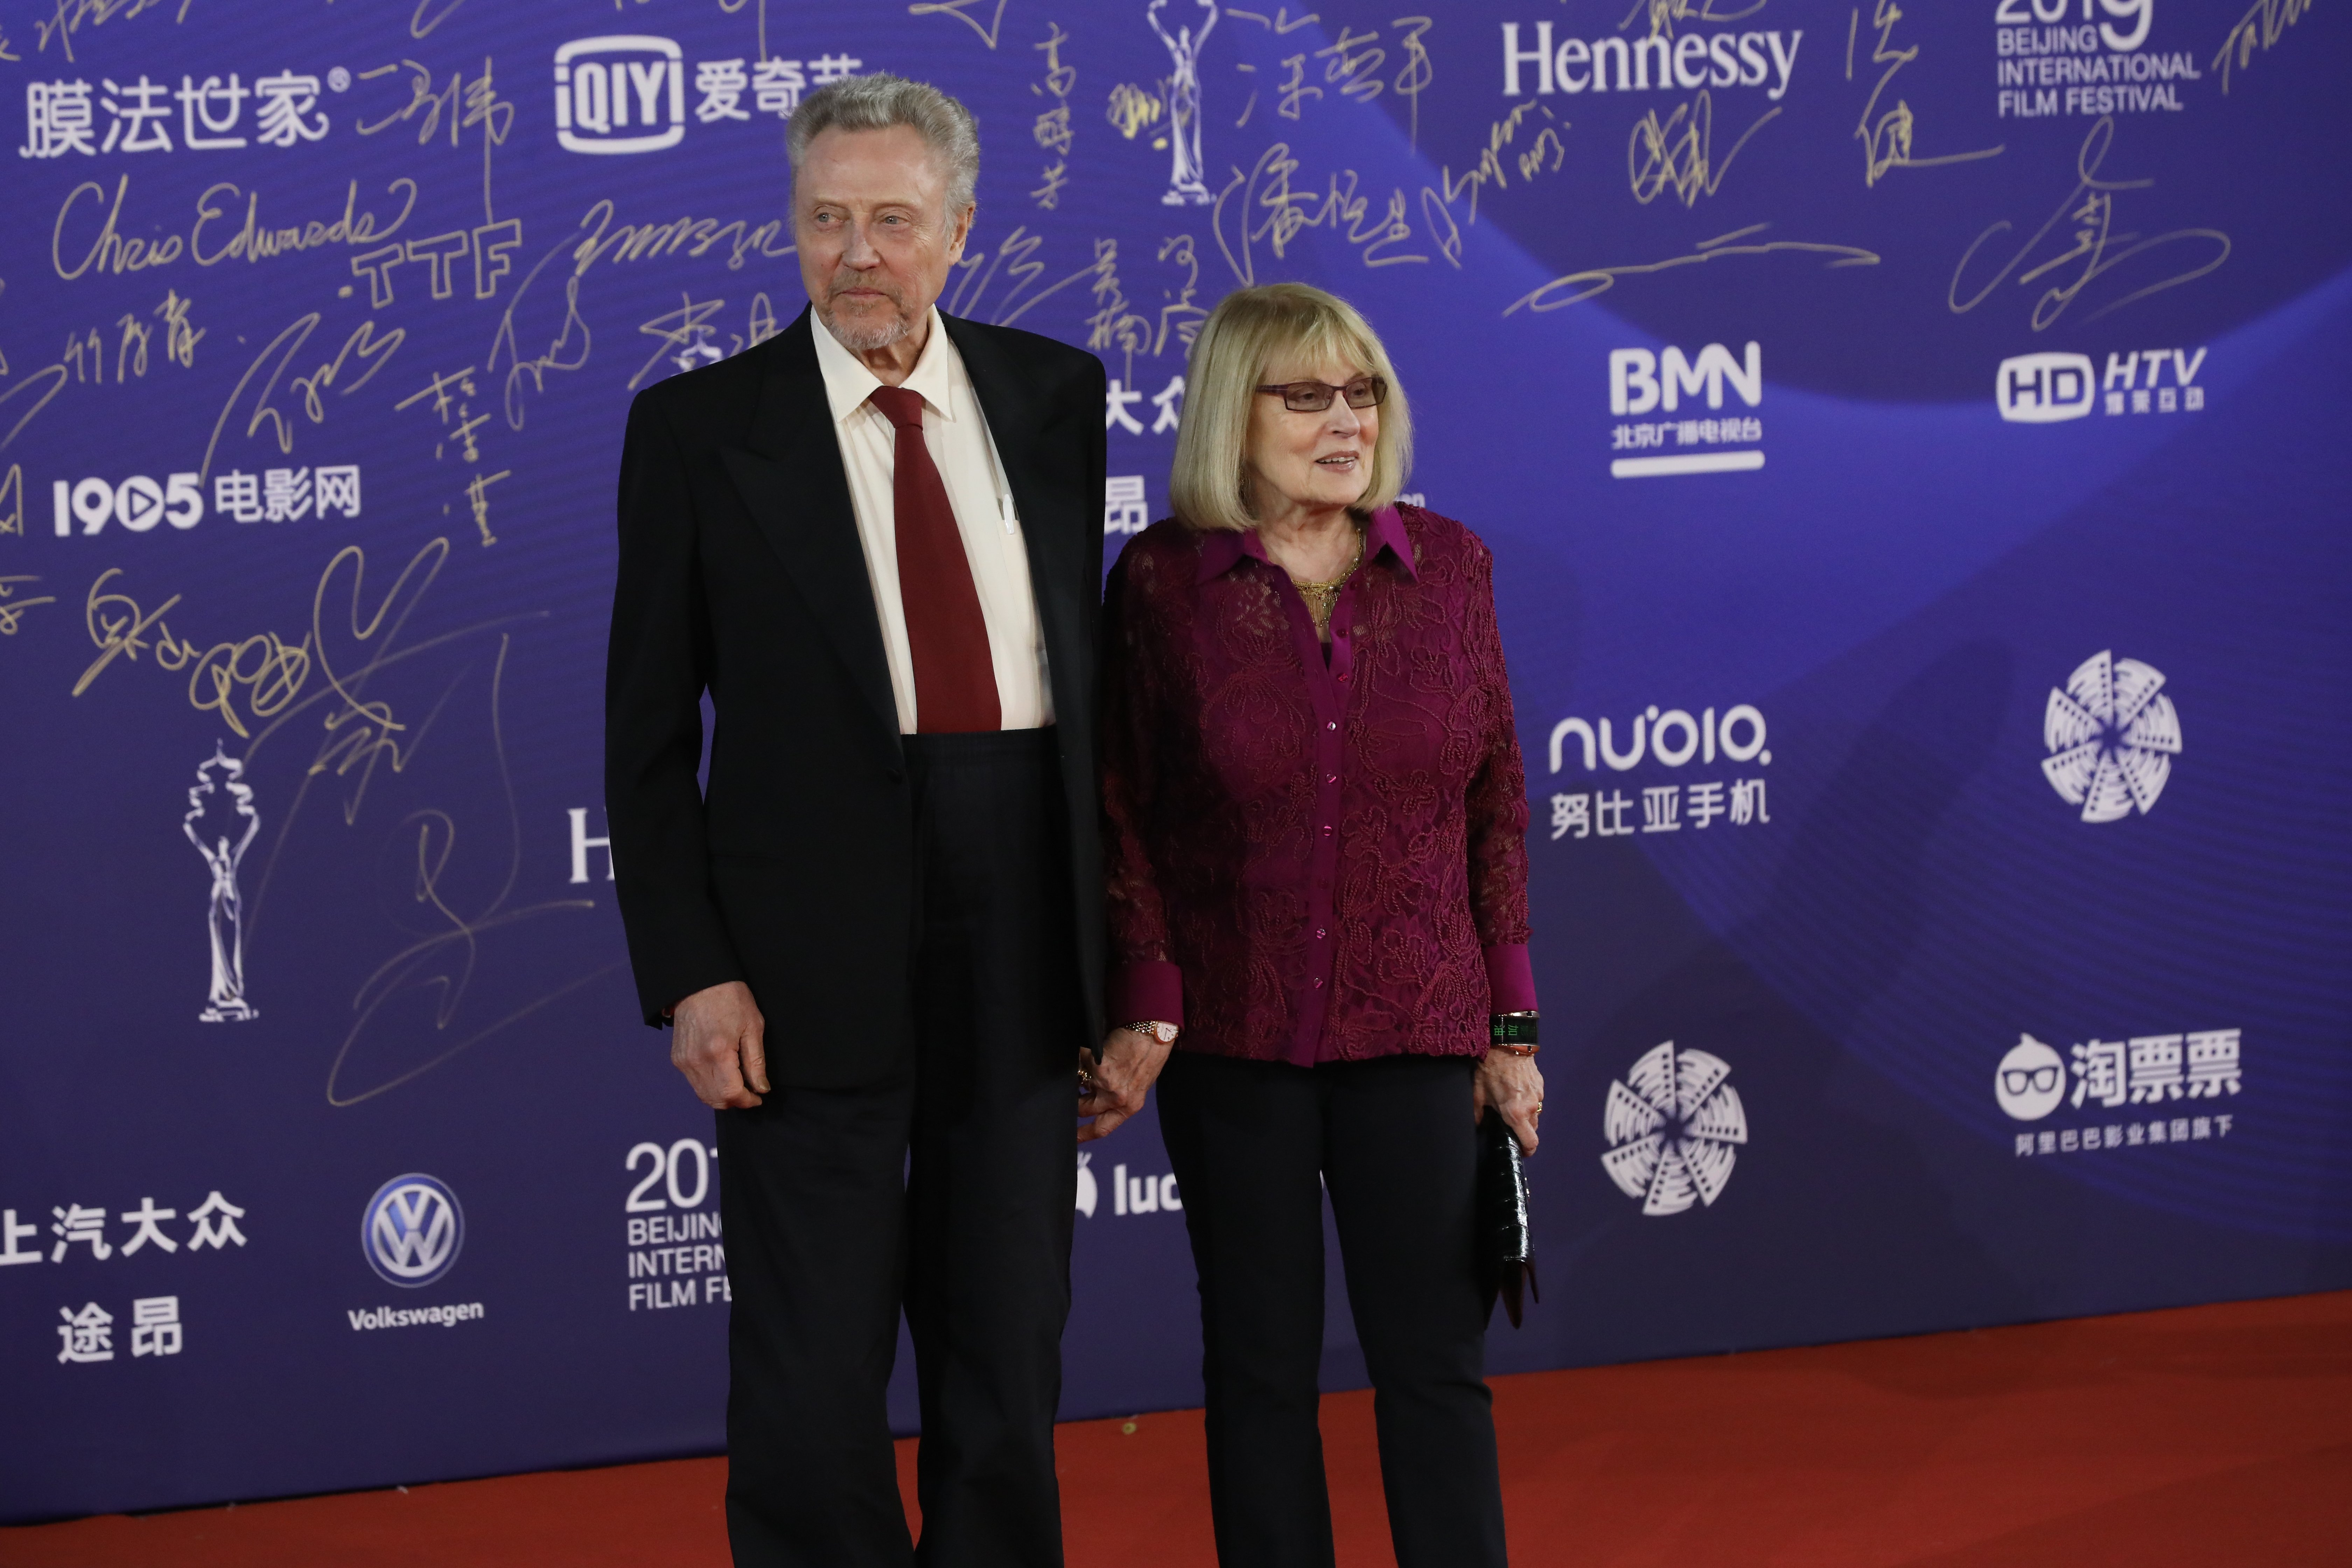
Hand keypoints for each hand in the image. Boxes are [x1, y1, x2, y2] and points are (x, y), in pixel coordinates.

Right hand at [671, 981, 768, 1108]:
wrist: (699, 983)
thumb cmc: (731, 999)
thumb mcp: (753, 1026)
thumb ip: (756, 1062)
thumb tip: (761, 1089)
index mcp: (718, 1052)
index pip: (731, 1094)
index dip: (747, 1101)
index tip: (758, 1097)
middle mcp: (697, 1061)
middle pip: (716, 1100)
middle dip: (735, 1101)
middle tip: (750, 1091)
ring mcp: (684, 1061)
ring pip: (703, 1095)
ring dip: (722, 1096)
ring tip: (738, 1083)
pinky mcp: (678, 1059)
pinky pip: (694, 1083)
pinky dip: (710, 1086)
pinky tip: (722, 1074)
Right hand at [1077, 1025, 1173, 1142]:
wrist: (1154, 1032)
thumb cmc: (1150, 1055)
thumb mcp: (1139, 1084)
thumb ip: (1119, 1095)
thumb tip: (1094, 1096)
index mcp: (1130, 1106)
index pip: (1102, 1128)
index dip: (1084, 1135)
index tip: (1072, 1138)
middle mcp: (1117, 1099)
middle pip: (1083, 1109)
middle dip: (1076, 1100)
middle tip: (1075, 1090)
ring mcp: (1106, 1083)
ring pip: (1077, 1085)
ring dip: (1079, 1075)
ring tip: (1093, 1063)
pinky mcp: (1097, 1065)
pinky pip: (1079, 1061)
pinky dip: (1082, 1055)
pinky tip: (1095, 1048)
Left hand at [1473, 1050, 1544, 1153]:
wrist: (1506, 1042)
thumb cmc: (1489, 1068)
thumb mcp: (1477, 1092)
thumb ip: (1478, 1114)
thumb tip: (1478, 1125)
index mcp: (1515, 1113)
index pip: (1530, 1142)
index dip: (1526, 1151)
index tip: (1520, 1152)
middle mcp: (1531, 1107)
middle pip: (1532, 1130)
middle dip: (1522, 1131)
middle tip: (1509, 1126)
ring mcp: (1538, 1095)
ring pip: (1535, 1115)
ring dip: (1526, 1116)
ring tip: (1511, 1106)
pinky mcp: (1540, 1084)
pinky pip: (1537, 1100)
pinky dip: (1528, 1101)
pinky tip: (1516, 1092)